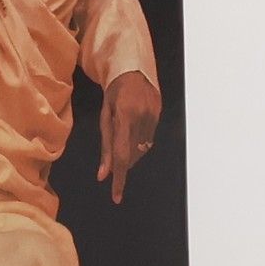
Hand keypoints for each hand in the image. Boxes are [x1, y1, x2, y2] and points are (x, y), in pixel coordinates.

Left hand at [97, 70, 161, 203]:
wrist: (134, 69)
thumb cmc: (113, 91)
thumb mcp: (104, 116)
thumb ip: (105, 146)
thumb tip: (103, 174)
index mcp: (125, 115)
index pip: (122, 155)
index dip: (119, 178)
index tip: (116, 196)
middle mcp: (143, 117)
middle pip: (133, 154)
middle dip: (122, 165)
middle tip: (113, 168)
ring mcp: (154, 115)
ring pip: (142, 149)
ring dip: (132, 155)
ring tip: (123, 147)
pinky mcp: (161, 115)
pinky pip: (149, 138)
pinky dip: (140, 144)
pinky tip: (133, 137)